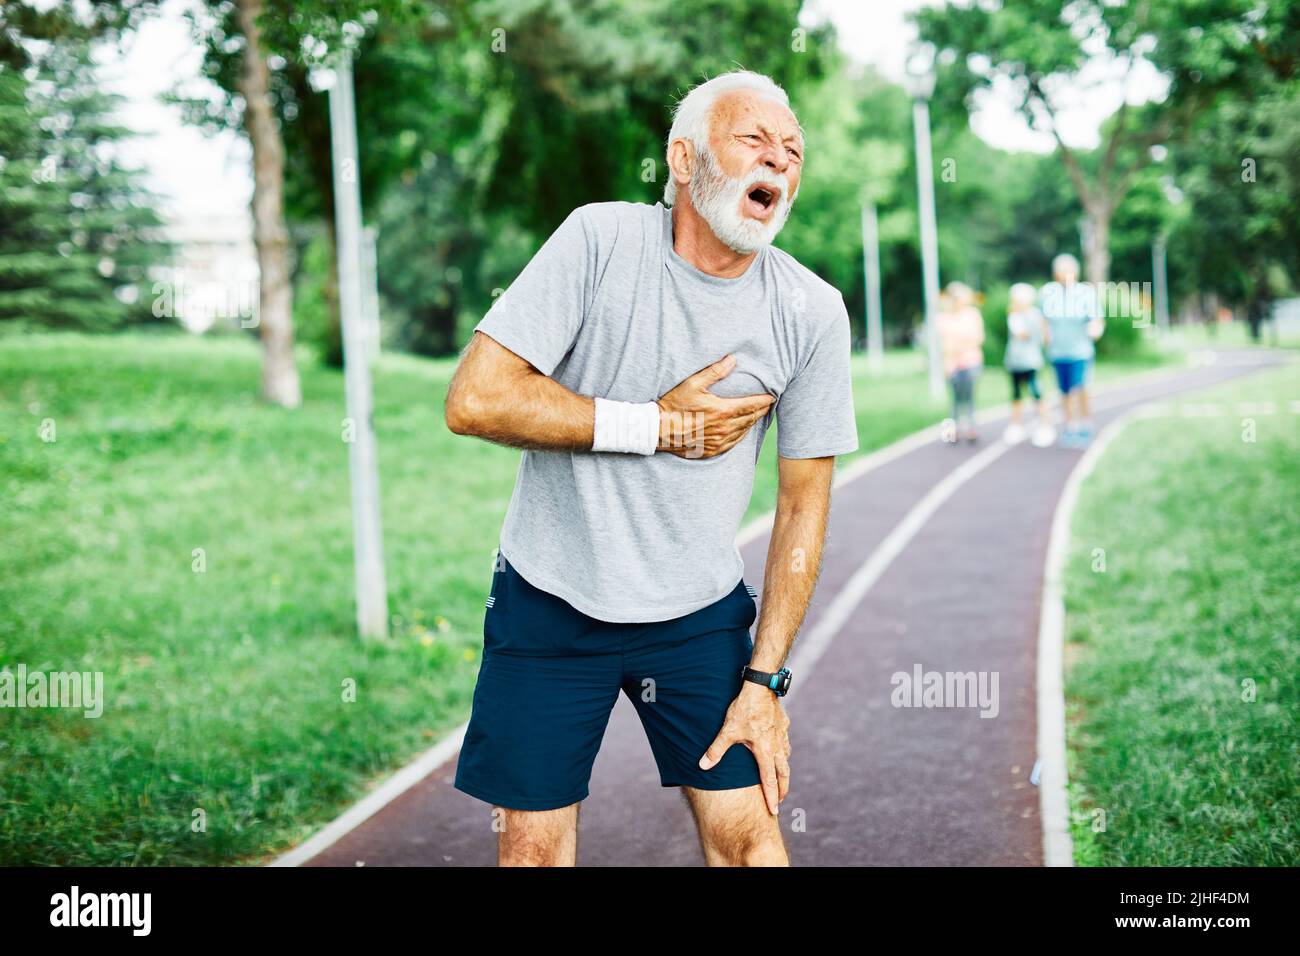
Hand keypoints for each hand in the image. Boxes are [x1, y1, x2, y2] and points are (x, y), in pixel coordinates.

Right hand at [656, 355, 773, 458]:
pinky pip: (733, 444)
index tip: (771, 396)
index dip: (763, 401)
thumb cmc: (674, 405)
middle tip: (767, 405)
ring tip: (757, 416)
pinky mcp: (712, 450)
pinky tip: (741, 431)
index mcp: (723, 411)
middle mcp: (725, 429)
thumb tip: (732, 359)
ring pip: (743, 432)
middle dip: (760, 411)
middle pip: (749, 419)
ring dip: (751, 423)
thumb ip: (715, 371)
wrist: (659, 430)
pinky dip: (741, 436)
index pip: (751, 405)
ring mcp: (719, 442)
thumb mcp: (693, 383)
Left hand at [698, 681, 790, 814]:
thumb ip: (716, 750)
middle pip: (783, 773)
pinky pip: (785, 742)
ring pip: (786, 757)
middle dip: (783, 789)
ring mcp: (782, 734)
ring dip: (783, 770)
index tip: (774, 811)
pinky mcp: (784, 723)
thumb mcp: (727, 731)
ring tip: (780, 777)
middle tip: (781, 800)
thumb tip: (703, 766)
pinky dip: (783, 751)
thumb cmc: (744, 709)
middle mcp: (776, 745)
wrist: (760, 686)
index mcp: (764, 751)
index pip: (769, 780)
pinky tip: (779, 749)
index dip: (771, 797)